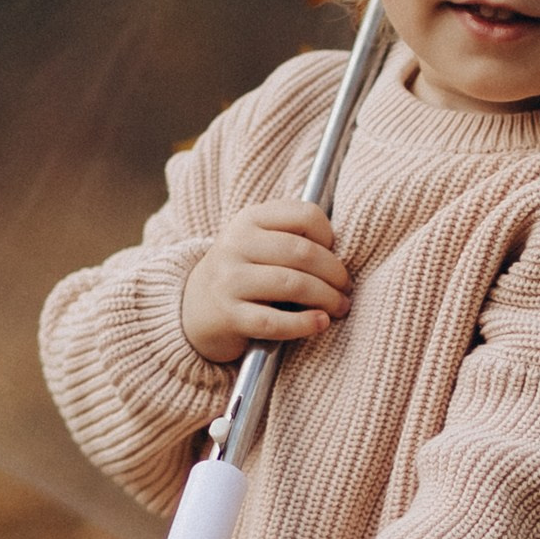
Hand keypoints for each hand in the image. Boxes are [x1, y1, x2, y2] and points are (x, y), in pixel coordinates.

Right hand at [180, 199, 350, 365]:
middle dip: (335, 273)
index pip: (304, 215)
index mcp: (249, 219)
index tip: (336, 253)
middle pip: (302, 253)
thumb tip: (341, 255)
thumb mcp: (258, 244)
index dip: (329, 235)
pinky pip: (275, 321)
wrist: (193, 309)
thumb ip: (292, 238)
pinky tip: (320, 323)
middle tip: (346, 288)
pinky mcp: (229, 316)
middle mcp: (236, 245)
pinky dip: (304, 323)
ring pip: (293, 285)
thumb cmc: (243, 274)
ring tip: (339, 307)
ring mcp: (229, 280)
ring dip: (326, 298)